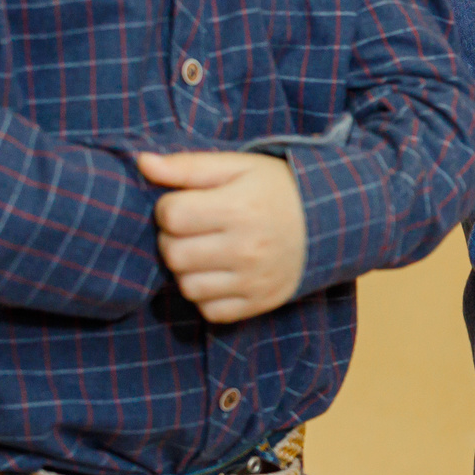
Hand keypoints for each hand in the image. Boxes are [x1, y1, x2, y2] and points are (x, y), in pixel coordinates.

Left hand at [139, 152, 306, 321]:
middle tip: (193, 228)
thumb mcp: (238, 166)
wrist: (332, 220)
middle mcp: (247, 247)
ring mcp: (254, 279)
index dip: (169, 207)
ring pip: (187, 287)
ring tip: (206, 251)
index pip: (171, 216)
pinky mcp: (260, 302)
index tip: (187, 203)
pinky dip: (207, 295)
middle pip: (173, 254)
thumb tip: (143, 163)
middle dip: (173, 239)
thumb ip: (189, 166)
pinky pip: (210, 311)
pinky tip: (219, 274)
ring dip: (187, 269)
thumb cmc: (278, 188)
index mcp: (239, 207)